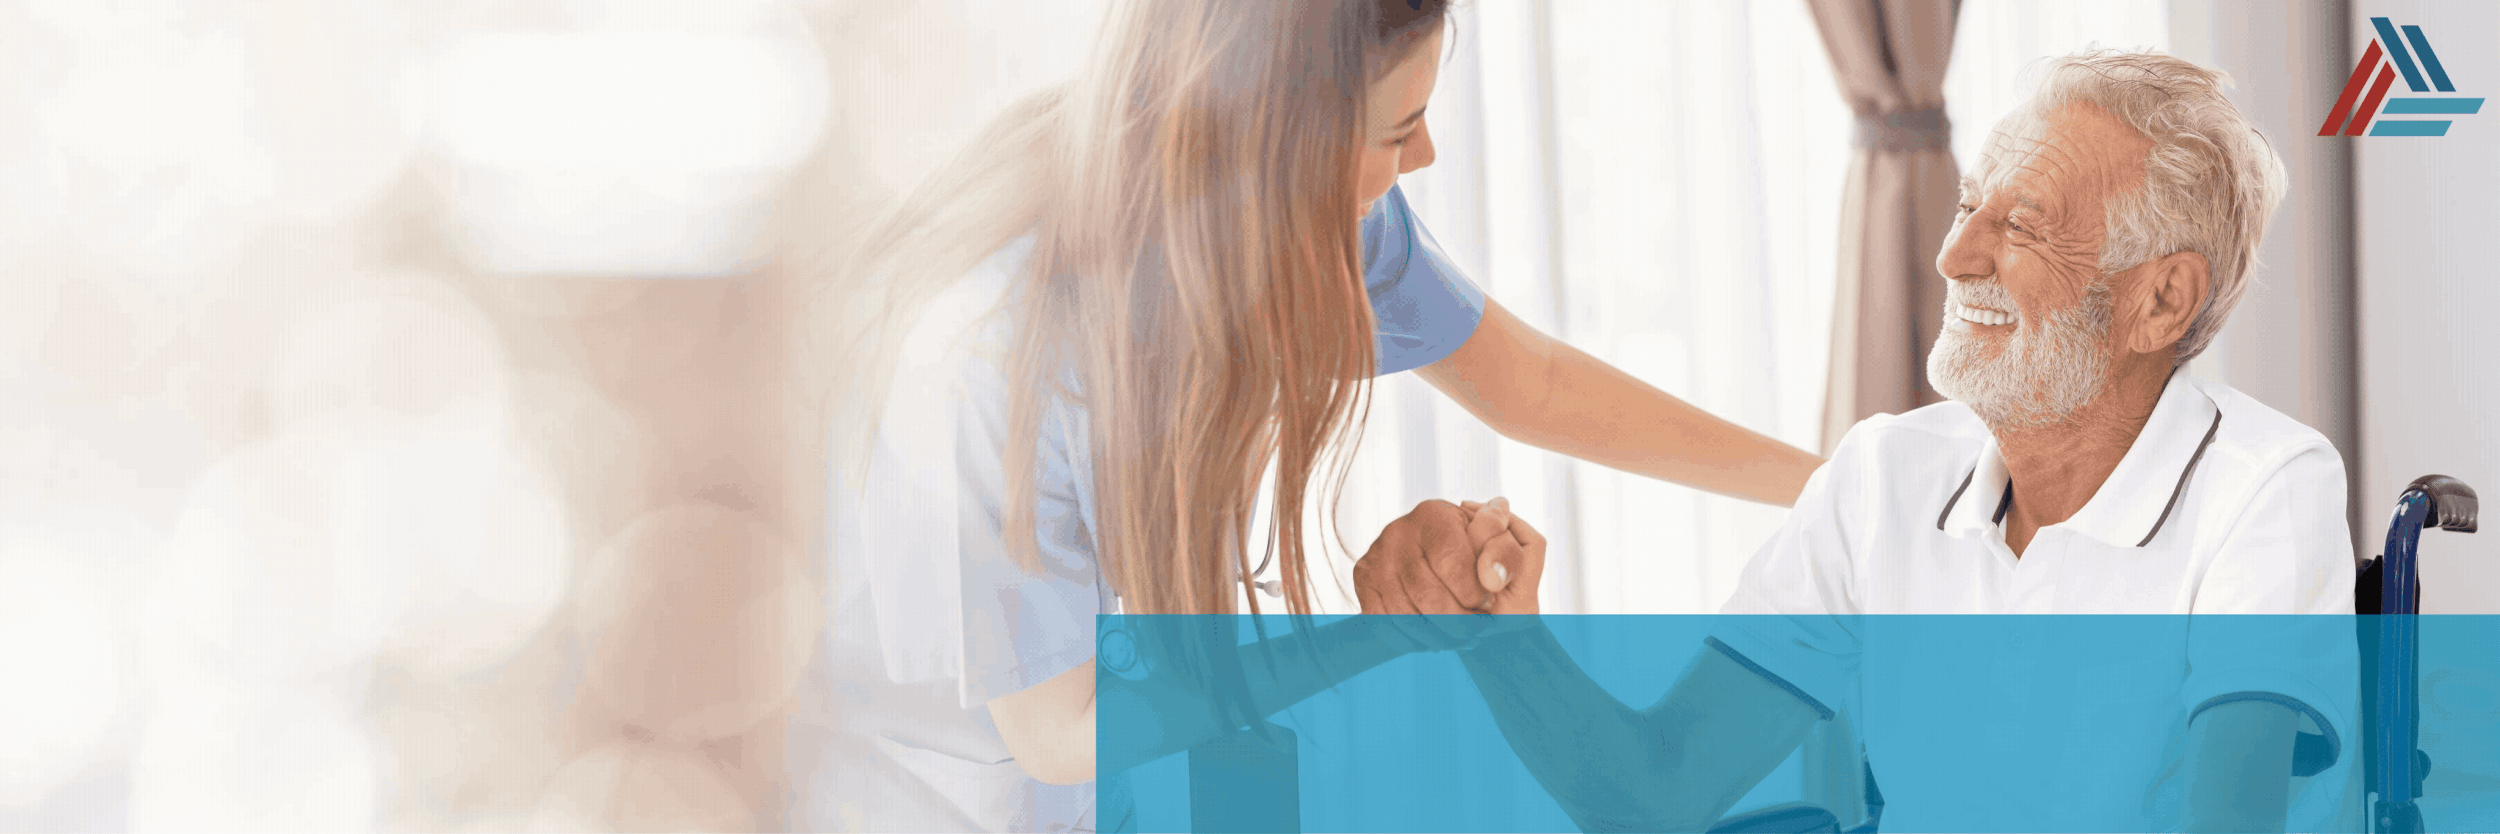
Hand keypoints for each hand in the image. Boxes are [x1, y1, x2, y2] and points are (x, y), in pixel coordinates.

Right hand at [1353, 499, 1547, 650]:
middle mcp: (1397, 532)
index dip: (1474, 593)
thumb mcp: (1495, 543)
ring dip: (1439, 638)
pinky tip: (1434, 639)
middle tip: (1477, 631)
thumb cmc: (1471, 550)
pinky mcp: (1362, 580)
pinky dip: (1412, 640)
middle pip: (1428, 596)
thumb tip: (1494, 579)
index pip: (1452, 563)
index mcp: (1433, 515)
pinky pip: (1384, 624)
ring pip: (1405, 616)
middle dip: (1459, 623)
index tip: (1488, 605)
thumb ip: (1506, 553)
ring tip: (1460, 639)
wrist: (1430, 551)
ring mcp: (1376, 557)